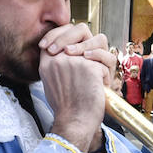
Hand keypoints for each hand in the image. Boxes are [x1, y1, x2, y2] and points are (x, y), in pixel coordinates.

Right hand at [41, 25, 109, 152]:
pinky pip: (105, 63)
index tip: (73, 42)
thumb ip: (58, 64)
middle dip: (90, 39)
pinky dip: (105, 77)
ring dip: (101, 58)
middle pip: (80, 29)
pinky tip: (99, 89)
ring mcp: (74, 61)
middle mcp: (59, 58)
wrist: (74, 123)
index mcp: (47, 62)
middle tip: (92, 54)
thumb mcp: (52, 83)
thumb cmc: (67, 109)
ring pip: (98, 43)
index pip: (56, 33)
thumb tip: (70, 49)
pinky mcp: (89, 67)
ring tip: (97, 76)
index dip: (68, 32)